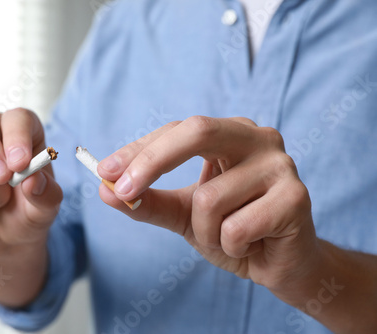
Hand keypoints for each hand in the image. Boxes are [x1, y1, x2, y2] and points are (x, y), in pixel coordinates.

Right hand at [0, 105, 62, 250]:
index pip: (17, 118)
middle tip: (2, 178)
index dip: (17, 137)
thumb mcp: (47, 207)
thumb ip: (47, 194)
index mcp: (23, 129)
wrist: (6, 232)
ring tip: (1, 200)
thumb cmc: (29, 208)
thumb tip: (32, 181)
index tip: (20, 164)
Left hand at [97, 116, 318, 292]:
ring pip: (209, 198)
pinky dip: (231, 247)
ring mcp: (281, 165)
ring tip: (228, 237)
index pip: (177, 130)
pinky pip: (236, 228)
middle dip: (151, 162)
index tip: (104, 171)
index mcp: (230, 134)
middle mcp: (258, 138)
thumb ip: (147, 200)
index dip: (139, 151)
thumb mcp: (183, 213)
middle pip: (197, 131)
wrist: (277, 265)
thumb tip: (104, 189)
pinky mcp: (296, 197)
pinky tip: (251, 245)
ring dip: (205, 231)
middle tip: (121, 191)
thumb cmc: (232, 231)